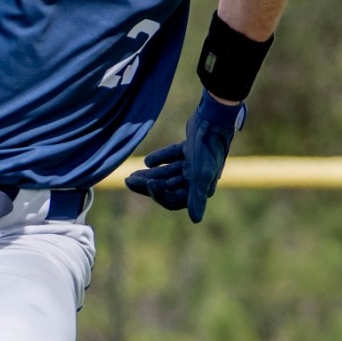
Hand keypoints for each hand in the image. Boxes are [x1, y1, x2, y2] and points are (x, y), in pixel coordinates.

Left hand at [125, 92, 243, 222]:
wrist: (214, 120)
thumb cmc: (207, 150)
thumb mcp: (200, 175)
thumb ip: (196, 198)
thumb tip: (196, 221)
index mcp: (200, 188)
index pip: (174, 200)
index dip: (158, 195)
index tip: (146, 185)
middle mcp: (197, 178)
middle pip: (168, 187)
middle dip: (148, 185)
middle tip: (128, 180)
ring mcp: (193, 163)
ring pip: (168, 173)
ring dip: (150, 174)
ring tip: (132, 173)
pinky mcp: (190, 149)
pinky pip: (172, 157)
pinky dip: (160, 159)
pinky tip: (147, 162)